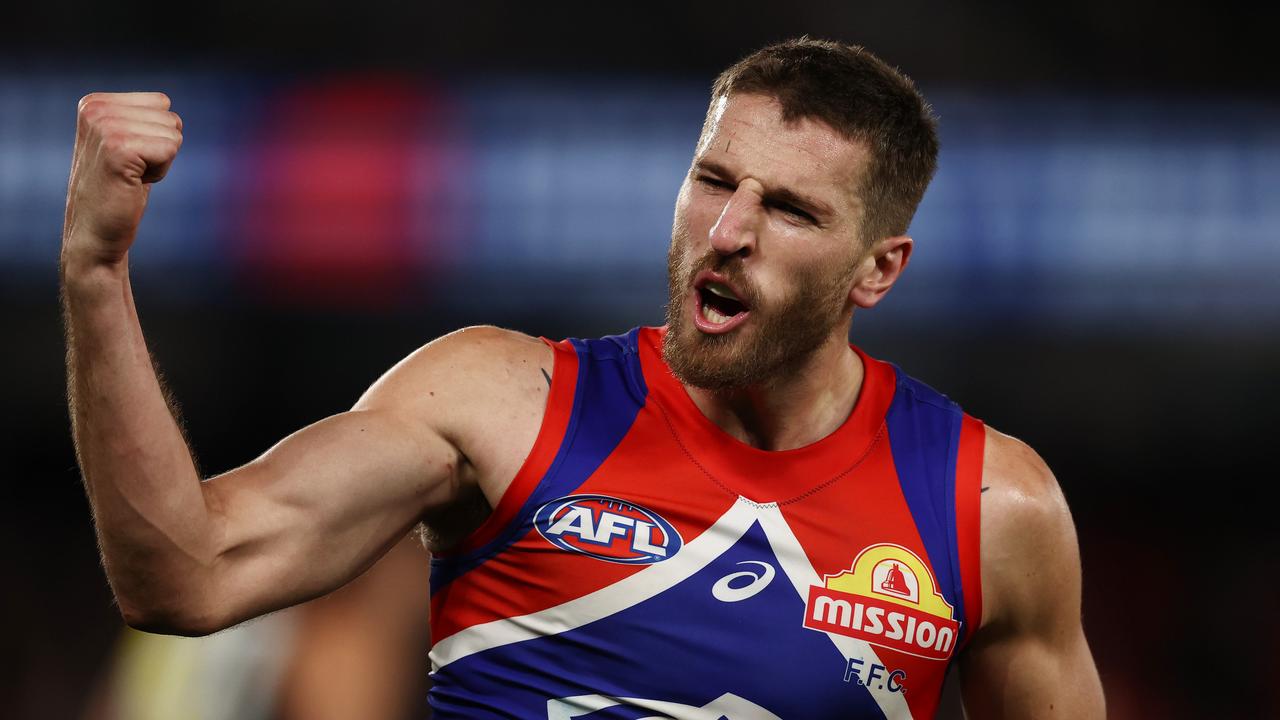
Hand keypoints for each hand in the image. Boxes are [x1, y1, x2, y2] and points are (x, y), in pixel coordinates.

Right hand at [62, 92, 182, 266]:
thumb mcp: (122, 143)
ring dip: (159, 162)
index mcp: (94, 103)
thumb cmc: (115, 191)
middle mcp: (95, 109)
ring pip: (173, 134)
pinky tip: (133, 183)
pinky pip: (169, 149)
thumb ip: (136, 118)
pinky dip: (160, 172)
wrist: (94, 232)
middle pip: (170, 118)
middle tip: (130, 171)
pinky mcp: (119, 148)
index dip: (155, 135)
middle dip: (160, 148)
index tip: (129, 157)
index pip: (161, 103)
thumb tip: (165, 102)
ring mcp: (105, 126)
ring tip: (130, 177)